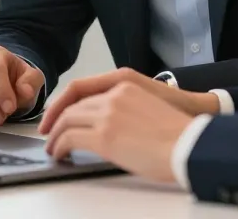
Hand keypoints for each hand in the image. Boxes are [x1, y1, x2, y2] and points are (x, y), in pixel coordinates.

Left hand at [43, 80, 196, 182]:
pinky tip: (60, 154)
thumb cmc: (176, 131)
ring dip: (56, 136)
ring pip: (67, 121)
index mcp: (124, 83)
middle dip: (56, 120)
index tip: (56, 113)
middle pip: (72, 105)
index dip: (64, 102)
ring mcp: (107, 114)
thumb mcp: (147, 104)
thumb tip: (108, 122)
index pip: (81, 88)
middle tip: (49, 134)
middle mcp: (113, 94)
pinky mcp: (104, 136)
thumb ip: (124, 105)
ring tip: (53, 148)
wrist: (188, 143)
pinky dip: (60, 146)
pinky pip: (70, 138)